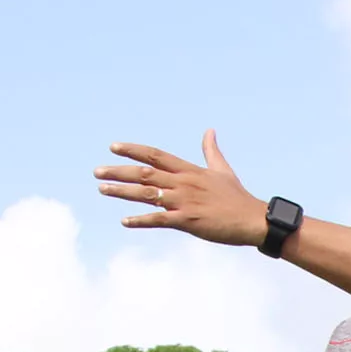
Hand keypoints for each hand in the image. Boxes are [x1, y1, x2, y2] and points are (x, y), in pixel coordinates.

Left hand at [95, 132, 268, 246]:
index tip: (113, 147)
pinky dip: (141, 220)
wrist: (253, 219)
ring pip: (147, 193)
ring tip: (102, 189)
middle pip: (145, 172)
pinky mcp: (188, 221)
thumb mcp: (222, 170)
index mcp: (189, 170)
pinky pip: (159, 219)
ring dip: (122, 191)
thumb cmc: (237, 197)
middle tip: (97, 172)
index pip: (155, 155)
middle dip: (119, 171)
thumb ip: (211, 151)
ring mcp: (184, 201)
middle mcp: (183, 183)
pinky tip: (125, 221)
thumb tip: (209, 130)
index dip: (133, 150)